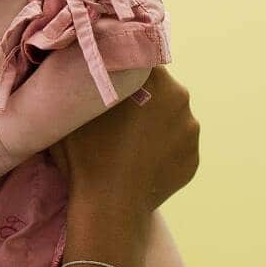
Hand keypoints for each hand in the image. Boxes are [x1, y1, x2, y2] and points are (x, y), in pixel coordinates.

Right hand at [50, 66, 198, 215]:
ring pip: (169, 119)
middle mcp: (180, 98)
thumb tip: (79, 65)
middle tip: (115, 118)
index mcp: (154, 78)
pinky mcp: (192, 159)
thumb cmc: (86, 155)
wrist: (109, 208)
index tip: (109, 81)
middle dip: (142, 98)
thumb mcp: (73, 108)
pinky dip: (161, 152)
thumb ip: (83, 81)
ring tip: (127, 146)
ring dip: (153, 126)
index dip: (124, 68)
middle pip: (159, 89)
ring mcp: (190, 131)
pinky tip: (139, 164)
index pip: (141, 59)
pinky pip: (175, 148)